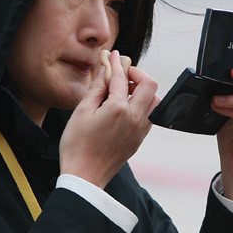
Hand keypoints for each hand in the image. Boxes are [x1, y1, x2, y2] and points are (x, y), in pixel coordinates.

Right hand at [58, 50, 159, 187]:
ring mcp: (140, 130)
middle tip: (122, 74)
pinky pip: (150, 115)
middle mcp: (135, 118)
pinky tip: (125, 107)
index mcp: (119, 109)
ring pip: (155, 101)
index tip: (113, 56)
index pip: (123, 77)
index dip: (117, 63)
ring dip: (143, 90)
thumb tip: (105, 70)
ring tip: (125, 91)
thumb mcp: (81, 112)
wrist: (85, 176)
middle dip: (138, 74)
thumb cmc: (77, 146)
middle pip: (151, 85)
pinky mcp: (139, 139)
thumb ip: (96, 88)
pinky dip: (143, 105)